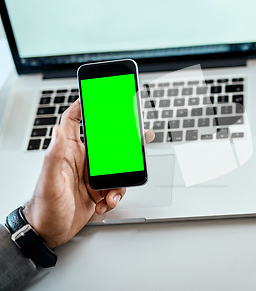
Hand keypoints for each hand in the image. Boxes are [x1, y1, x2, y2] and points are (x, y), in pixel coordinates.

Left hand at [23, 100, 154, 247]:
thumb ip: (54, 156)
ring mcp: (90, 176)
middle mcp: (80, 161)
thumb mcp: (49, 182)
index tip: (95, 94)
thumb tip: (57, 129)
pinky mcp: (97, 190)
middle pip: (106, 143)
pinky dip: (115, 196)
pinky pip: (115, 187)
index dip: (83, 105)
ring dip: (119, 181)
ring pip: (116, 167)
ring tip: (110, 194)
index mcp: (67, 152)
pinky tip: (105, 203)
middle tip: (141, 137)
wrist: (47, 233)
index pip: (73, 121)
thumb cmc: (42, 207)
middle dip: (124, 141)